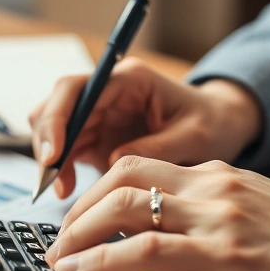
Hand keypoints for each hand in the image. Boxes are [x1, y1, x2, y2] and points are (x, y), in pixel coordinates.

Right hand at [28, 58, 262, 197]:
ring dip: (51, 159)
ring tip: (60, 189)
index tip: (53, 152)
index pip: (78, 89)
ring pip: (56, 129)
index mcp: (131, 80)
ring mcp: (101, 114)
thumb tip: (113, 162)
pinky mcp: (98, 136)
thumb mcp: (196, 138)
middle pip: (58, 107)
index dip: (58, 119)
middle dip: (47, 140)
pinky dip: (61, 170)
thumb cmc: (214, 124)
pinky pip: (66, 150)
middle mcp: (109, 92)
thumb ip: (156, 148)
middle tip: (49, 177)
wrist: (222, 127)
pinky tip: (67, 190)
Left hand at [45, 157, 269, 270]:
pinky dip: (101, 261)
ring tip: (60, 257)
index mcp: (222, 175)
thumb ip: (212, 216)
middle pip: (123, 176)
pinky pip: (144, 250)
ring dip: (79, 231)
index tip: (79, 217)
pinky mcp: (223, 254)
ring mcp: (217, 217)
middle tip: (60, 237)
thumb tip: (167, 237)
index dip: (100, 190)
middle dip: (80, 207)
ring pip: (124, 205)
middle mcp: (214, 186)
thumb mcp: (257, 217)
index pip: (142, 167)